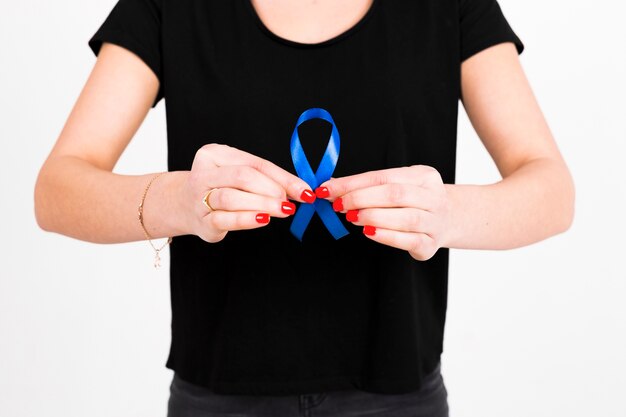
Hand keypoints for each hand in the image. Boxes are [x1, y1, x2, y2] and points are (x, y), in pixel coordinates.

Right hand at [180, 143, 315, 242]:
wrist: (184, 206)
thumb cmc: (221, 187)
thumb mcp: (241, 175)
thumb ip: (268, 179)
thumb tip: (301, 190)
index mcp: (215, 154)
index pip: (255, 163)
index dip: (283, 178)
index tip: (304, 191)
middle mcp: (203, 173)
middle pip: (243, 176)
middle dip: (271, 190)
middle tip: (289, 202)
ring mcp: (199, 197)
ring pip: (232, 197)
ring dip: (262, 204)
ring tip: (282, 210)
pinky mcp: (202, 220)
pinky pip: (225, 219)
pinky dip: (247, 219)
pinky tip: (263, 219)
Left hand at [317, 165, 450, 260]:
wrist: (449, 220)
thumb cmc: (414, 201)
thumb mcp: (397, 185)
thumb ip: (367, 186)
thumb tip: (331, 186)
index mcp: (423, 176)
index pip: (383, 177)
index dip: (353, 183)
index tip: (329, 190)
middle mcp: (433, 197)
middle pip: (395, 194)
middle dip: (361, 199)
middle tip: (339, 205)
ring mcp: (435, 221)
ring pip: (404, 218)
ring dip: (372, 217)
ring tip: (351, 217)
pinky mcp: (430, 244)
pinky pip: (409, 240)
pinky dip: (386, 236)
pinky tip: (369, 233)